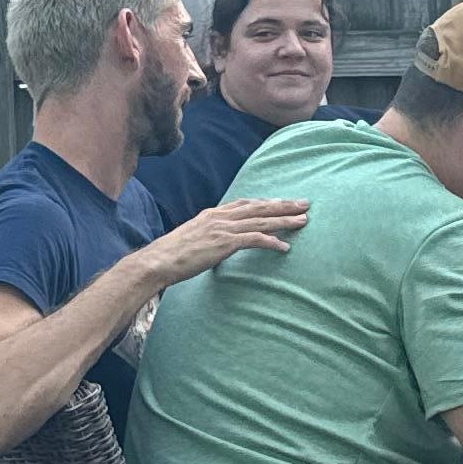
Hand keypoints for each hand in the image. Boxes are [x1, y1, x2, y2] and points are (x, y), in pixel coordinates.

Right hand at [140, 197, 305, 287]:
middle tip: (305, 204)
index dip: (266, 203)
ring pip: (261, 221)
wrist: (157, 261)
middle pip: (259, 207)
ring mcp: (222, 228)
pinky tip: (285, 247)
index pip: (245, 204)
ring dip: (285, 220)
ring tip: (304, 221)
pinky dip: (272, 241)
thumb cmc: (171, 255)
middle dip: (283, 205)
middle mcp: (220, 217)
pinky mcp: (224, 243)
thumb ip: (208, 236)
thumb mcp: (193, 239)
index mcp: (212, 214)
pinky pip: (254, 240)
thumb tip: (217, 243)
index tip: (283, 202)